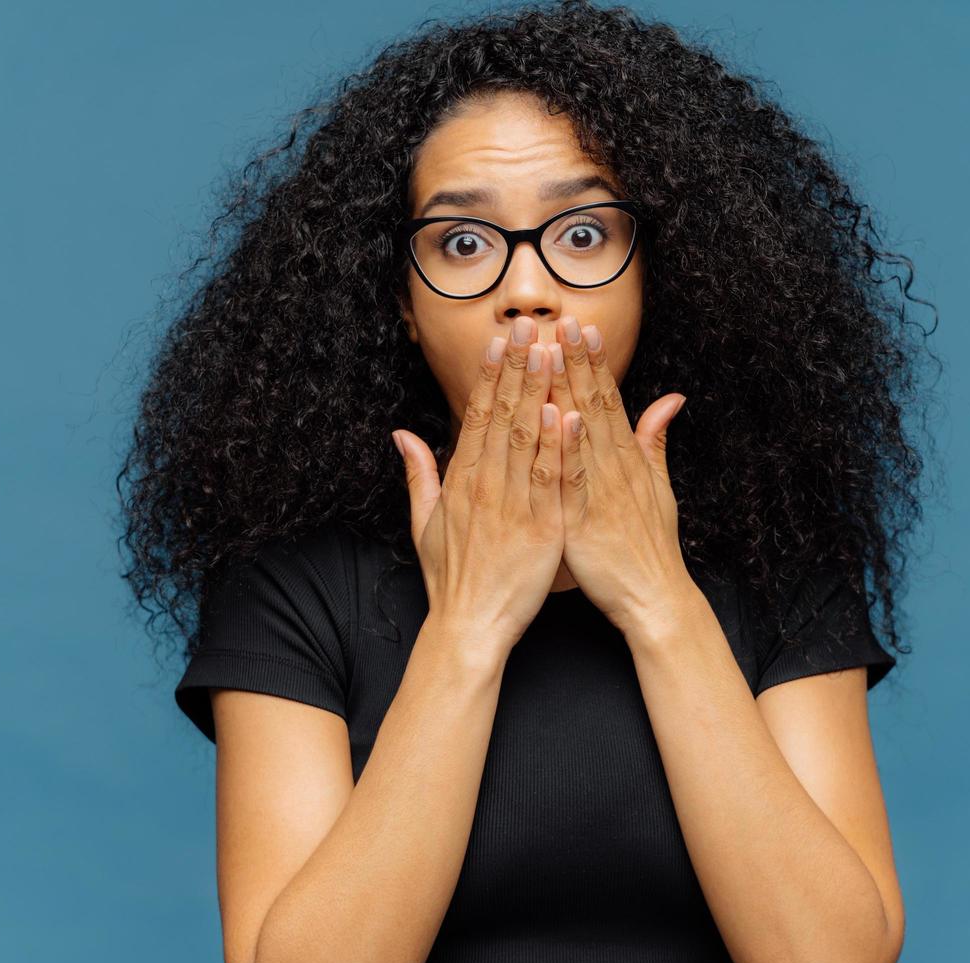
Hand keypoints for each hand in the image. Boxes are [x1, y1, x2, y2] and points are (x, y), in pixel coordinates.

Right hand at [392, 317, 565, 658]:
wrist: (469, 627)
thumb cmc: (450, 577)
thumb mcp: (423, 523)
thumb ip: (419, 474)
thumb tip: (402, 434)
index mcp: (460, 482)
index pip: (475, 417)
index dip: (488, 377)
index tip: (499, 342)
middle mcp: (485, 487)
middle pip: (503, 417)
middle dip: (517, 369)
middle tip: (529, 327)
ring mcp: (513, 507)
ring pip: (528, 440)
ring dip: (540, 392)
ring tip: (551, 353)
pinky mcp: (541, 530)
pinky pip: (551, 481)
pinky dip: (559, 447)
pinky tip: (567, 414)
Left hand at [544, 313, 690, 635]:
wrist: (656, 599)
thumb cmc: (649, 547)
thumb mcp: (659, 487)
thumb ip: (656, 442)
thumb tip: (671, 398)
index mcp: (625, 461)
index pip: (607, 402)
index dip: (592, 363)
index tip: (579, 326)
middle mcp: (615, 469)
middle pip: (594, 406)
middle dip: (577, 361)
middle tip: (563, 319)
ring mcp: (602, 492)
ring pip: (583, 432)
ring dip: (569, 388)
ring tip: (554, 351)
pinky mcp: (586, 520)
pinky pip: (574, 479)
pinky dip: (567, 447)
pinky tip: (559, 418)